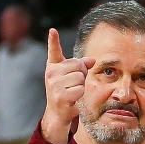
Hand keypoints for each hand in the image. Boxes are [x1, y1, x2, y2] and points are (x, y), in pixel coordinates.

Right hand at [41, 28, 92, 143]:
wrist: (58, 113)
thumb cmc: (66, 92)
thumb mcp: (71, 77)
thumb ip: (80, 66)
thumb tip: (92, 60)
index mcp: (53, 66)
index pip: (53, 51)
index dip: (53, 40)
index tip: (53, 30)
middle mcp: (51, 73)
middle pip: (78, 65)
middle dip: (81, 74)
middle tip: (74, 83)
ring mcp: (54, 84)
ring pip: (80, 77)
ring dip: (81, 85)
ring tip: (72, 91)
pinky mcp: (61, 95)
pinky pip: (80, 88)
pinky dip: (80, 94)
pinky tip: (72, 98)